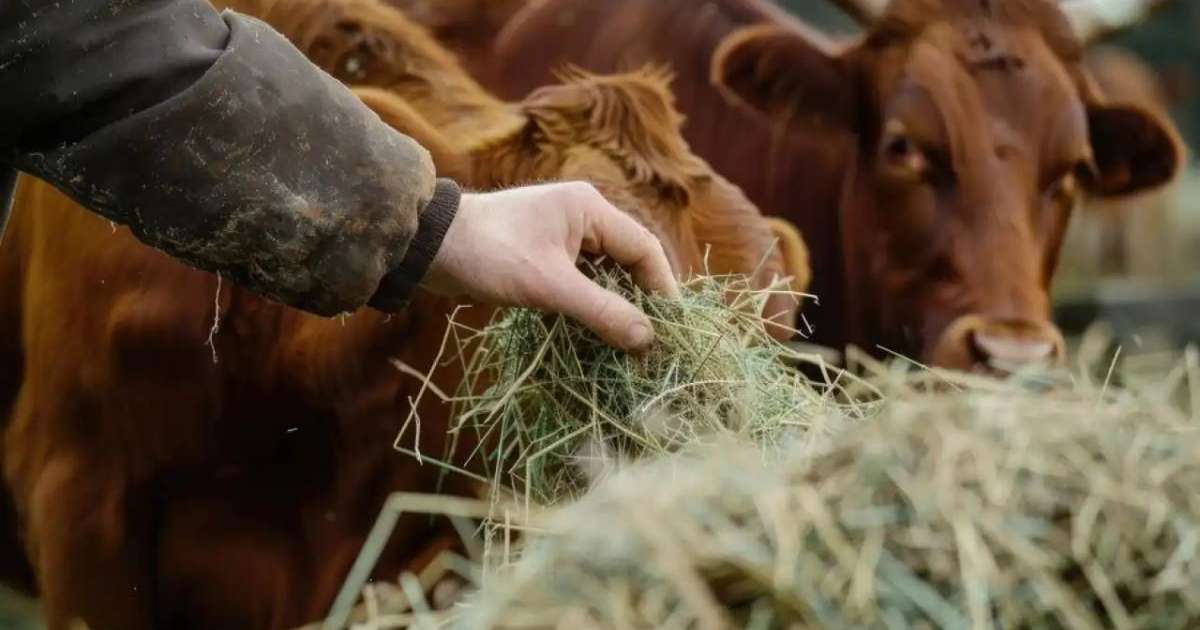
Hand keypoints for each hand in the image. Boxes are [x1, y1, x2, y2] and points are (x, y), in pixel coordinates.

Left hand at [423, 182, 679, 350]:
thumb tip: (647, 339)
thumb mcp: (548, 286)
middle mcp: (581, 217)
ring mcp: (561, 237)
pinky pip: (580, 282)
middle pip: (628, 262)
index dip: (663, 289)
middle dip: (640, 301)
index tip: (672, 329)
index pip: (644, 249)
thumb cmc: (489, 255)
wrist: (427, 246)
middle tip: (653, 342)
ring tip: (628, 345)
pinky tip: (594, 335)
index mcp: (590, 208)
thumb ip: (600, 311)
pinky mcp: (543, 256)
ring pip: (604, 275)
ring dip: (614, 307)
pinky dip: (589, 307)